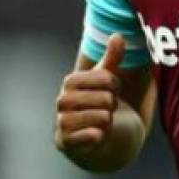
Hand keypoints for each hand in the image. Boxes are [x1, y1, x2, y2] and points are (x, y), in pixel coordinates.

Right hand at [54, 34, 123, 156]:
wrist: (98, 137)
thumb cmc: (100, 103)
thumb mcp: (108, 80)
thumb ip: (112, 58)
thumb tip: (117, 35)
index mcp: (70, 82)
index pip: (106, 78)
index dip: (115, 86)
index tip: (112, 91)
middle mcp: (61, 101)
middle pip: (104, 99)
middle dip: (112, 105)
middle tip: (106, 109)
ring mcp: (61, 123)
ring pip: (100, 117)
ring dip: (108, 121)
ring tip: (103, 121)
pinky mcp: (64, 143)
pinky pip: (89, 136)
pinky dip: (98, 136)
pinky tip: (98, 135)